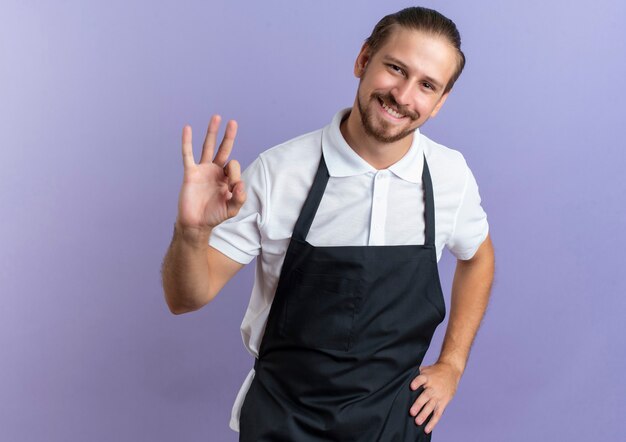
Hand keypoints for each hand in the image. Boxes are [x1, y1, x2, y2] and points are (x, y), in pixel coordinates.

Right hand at [177, 115, 245, 232]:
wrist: (195, 224)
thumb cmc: (214, 216)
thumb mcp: (232, 209)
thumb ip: (239, 198)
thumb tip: (241, 183)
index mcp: (227, 178)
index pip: (234, 165)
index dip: (235, 174)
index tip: (231, 187)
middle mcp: (215, 171)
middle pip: (223, 149)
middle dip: (228, 136)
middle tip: (233, 122)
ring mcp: (202, 170)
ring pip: (208, 147)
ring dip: (212, 132)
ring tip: (216, 117)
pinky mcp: (190, 173)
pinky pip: (188, 154)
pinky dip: (187, 141)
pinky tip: (188, 128)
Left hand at [409, 362, 461, 433]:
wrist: (451, 370)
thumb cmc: (434, 371)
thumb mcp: (425, 369)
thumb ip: (415, 373)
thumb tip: (401, 374)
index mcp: (427, 377)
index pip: (421, 379)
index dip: (416, 382)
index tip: (412, 386)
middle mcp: (433, 387)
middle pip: (426, 396)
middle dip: (419, 404)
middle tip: (412, 412)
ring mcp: (438, 396)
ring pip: (431, 406)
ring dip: (424, 415)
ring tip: (417, 422)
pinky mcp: (443, 402)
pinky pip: (438, 414)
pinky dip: (433, 422)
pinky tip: (427, 429)